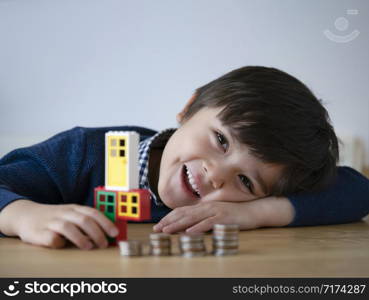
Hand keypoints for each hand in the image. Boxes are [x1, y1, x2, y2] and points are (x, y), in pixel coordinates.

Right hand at [0, 200, 117, 249]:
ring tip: (88, 247)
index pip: (93, 213)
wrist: (26, 215)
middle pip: (84, 220)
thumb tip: (107, 234)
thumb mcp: (72, 215)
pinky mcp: (39, 232)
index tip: (114, 233)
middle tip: (103, 244)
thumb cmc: (55, 217)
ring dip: (80, 238)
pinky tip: (63, 245)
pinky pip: (51, 238)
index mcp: (75, 208)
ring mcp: (52, 222)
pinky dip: (59, 243)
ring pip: (68, 227)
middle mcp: (64, 213)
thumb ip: (87, 222)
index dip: (105, 223)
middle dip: (97, 233)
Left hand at [152, 201, 259, 233]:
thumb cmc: (234, 214)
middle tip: (156, 229)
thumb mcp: (216, 214)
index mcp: (203, 206)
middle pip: (184, 214)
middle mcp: (206, 207)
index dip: (169, 218)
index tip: (159, 225)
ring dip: (178, 225)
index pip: (182, 211)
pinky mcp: (223, 218)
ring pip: (192, 218)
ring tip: (167, 231)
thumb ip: (203, 217)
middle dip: (169, 222)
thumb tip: (189, 226)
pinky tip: (189, 232)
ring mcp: (214, 211)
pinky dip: (198, 228)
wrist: (253, 210)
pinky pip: (208, 223)